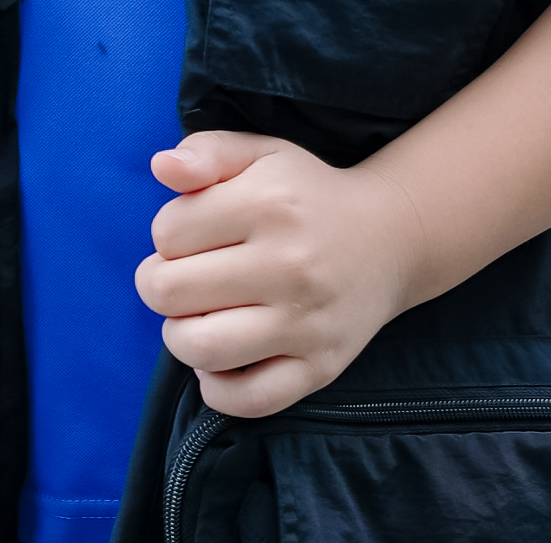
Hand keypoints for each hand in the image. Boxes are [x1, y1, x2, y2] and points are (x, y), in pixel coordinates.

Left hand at [135, 130, 427, 416]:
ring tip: (197, 318)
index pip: (167, 233)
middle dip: (159, 285)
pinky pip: (249, 400)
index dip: (166, 234)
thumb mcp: (260, 154)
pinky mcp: (321, 367)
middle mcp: (289, 265)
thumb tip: (161, 167)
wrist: (391, 238)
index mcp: (268, 204)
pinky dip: (219, 388)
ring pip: (201, 349)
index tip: (192, 235)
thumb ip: (205, 151)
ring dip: (180, 336)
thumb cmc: (306, 193)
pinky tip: (221, 360)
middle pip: (170, 293)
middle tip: (181, 279)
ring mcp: (307, 323)